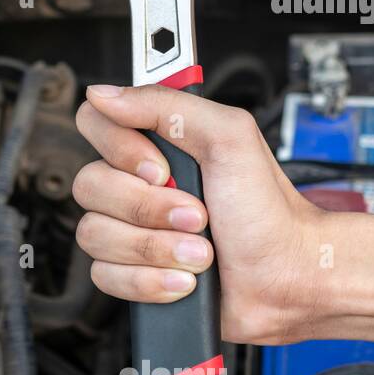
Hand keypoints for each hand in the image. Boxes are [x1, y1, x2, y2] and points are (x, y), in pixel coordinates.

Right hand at [71, 83, 325, 345]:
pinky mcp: (130, 273)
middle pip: (88, 185)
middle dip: (148, 209)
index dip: (119, 148)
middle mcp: (135, 184)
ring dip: (155, 249)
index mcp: (155, 144)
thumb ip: (166, 104)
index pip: (94, 124)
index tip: (161, 168)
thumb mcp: (230, 137)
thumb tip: (104, 93)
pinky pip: (104, 275)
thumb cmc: (268, 212)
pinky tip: (184, 279)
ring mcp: (130, 230)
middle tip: (197, 215)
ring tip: (200, 254)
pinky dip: (150, 281)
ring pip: (94, 235)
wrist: (285, 279)